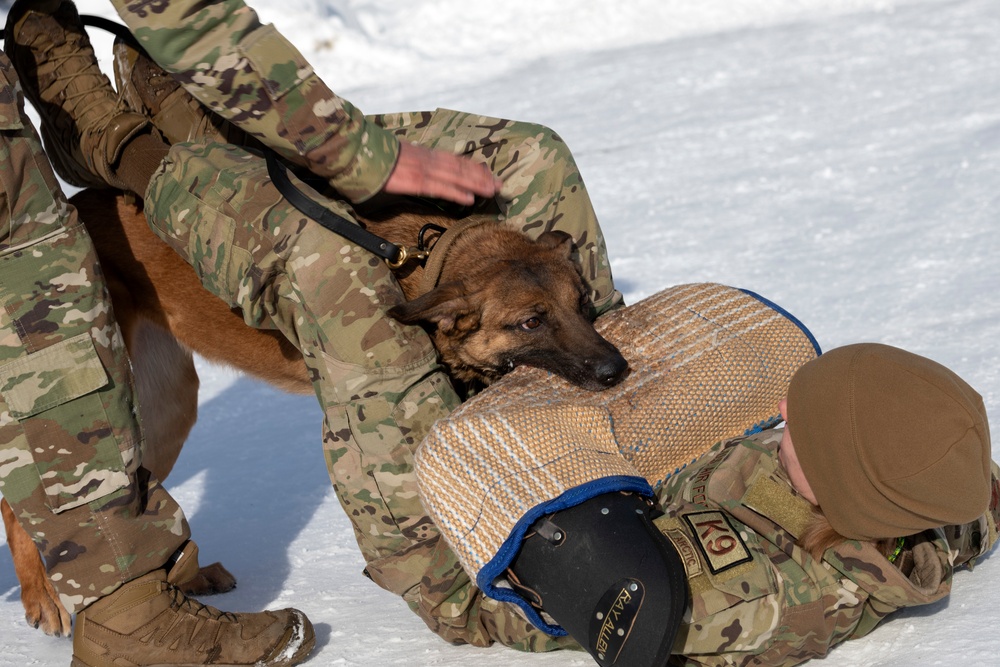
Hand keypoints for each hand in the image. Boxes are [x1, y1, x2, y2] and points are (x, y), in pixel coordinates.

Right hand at [382, 141, 502, 205]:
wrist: (354, 150)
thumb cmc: (370, 157)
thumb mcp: (394, 157)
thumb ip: (407, 164)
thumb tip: (411, 172)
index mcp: (422, 153)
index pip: (453, 160)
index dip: (472, 167)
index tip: (487, 172)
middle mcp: (427, 159)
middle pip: (460, 167)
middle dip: (481, 176)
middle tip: (499, 184)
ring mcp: (422, 169)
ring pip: (456, 176)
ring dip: (476, 184)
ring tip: (493, 190)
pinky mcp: (414, 181)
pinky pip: (440, 188)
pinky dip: (457, 192)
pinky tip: (470, 199)